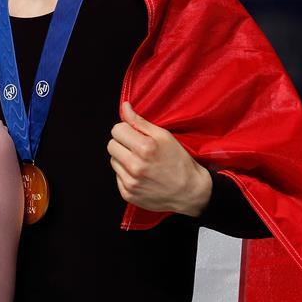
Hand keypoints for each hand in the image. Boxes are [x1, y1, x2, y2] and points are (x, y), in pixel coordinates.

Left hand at [107, 101, 211, 215]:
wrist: (190, 192)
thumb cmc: (179, 161)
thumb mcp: (164, 136)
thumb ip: (140, 121)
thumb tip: (124, 107)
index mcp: (144, 148)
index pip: (116, 130)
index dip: (126, 130)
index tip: (135, 134)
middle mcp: (135, 166)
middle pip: (111, 145)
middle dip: (122, 143)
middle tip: (137, 147)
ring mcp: (130, 182)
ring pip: (113, 161)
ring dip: (123, 159)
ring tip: (141, 162)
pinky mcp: (128, 194)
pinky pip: (117, 177)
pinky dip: (126, 174)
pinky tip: (140, 174)